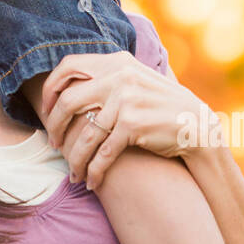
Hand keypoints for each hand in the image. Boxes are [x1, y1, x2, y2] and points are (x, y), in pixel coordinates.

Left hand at [39, 51, 214, 192]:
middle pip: (68, 101)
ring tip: (73, 172)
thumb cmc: (161, 107)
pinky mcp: (132, 124)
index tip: (45, 109)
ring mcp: (125, 100)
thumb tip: (67, 85)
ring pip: (84, 134)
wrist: (197, 126)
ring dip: (74, 158)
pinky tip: (91, 181)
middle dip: (55, 126)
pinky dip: (94, 171)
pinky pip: (102, 153)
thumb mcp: (136, 79)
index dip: (51, 88)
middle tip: (54, 144)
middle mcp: (119, 76)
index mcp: (117, 62)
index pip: (69, 66)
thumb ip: (108, 77)